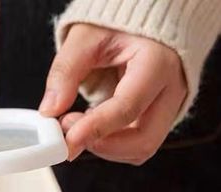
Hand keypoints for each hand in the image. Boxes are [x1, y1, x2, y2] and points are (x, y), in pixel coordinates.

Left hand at [40, 23, 186, 164]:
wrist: (145, 14)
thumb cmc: (120, 23)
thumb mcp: (86, 36)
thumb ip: (66, 71)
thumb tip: (50, 110)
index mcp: (158, 61)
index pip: (128, 107)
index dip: (95, 128)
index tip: (68, 139)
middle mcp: (171, 89)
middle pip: (143, 140)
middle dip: (103, 147)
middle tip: (71, 135)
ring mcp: (168, 106)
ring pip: (141, 148)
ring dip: (105, 147)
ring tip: (79, 124)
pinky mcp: (158, 117)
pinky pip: (136, 143)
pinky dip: (111, 143)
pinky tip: (93, 124)